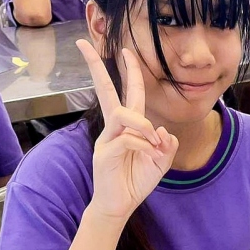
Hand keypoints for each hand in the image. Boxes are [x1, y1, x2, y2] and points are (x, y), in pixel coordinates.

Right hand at [77, 39, 178, 221]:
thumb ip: (166, 144)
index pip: (127, 93)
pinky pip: (127, 139)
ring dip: (142, 124)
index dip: (129, 72)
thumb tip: (160, 131)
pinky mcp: (104, 153)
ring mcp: (106, 139)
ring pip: (122, 114)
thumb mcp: (161, 161)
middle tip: (83, 44)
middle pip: (105, 91)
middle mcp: (114, 127)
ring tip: (153, 142)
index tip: (126, 51)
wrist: (120, 205)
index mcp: (128, 126)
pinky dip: (143, 145)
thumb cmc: (137, 180)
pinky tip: (149, 156)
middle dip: (96, 67)